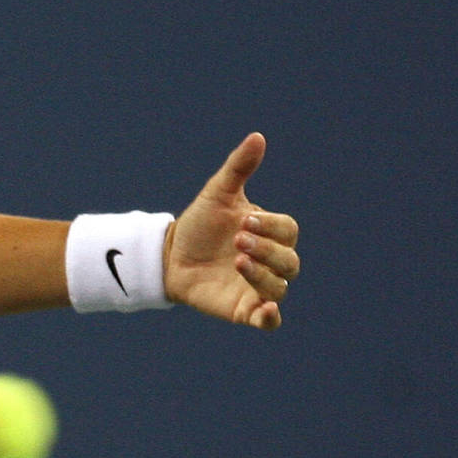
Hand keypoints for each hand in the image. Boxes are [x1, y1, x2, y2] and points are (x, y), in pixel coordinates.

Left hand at [165, 133, 300, 329]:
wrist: (167, 257)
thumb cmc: (198, 225)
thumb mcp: (217, 194)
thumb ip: (238, 168)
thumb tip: (257, 137)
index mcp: (271, 233)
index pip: (287, 230)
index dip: (270, 226)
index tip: (244, 220)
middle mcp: (271, 261)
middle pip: (289, 260)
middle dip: (267, 250)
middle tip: (238, 240)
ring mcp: (259, 287)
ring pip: (280, 287)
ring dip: (263, 275)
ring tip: (238, 261)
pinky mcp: (244, 310)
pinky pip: (269, 321)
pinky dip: (271, 317)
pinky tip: (264, 310)